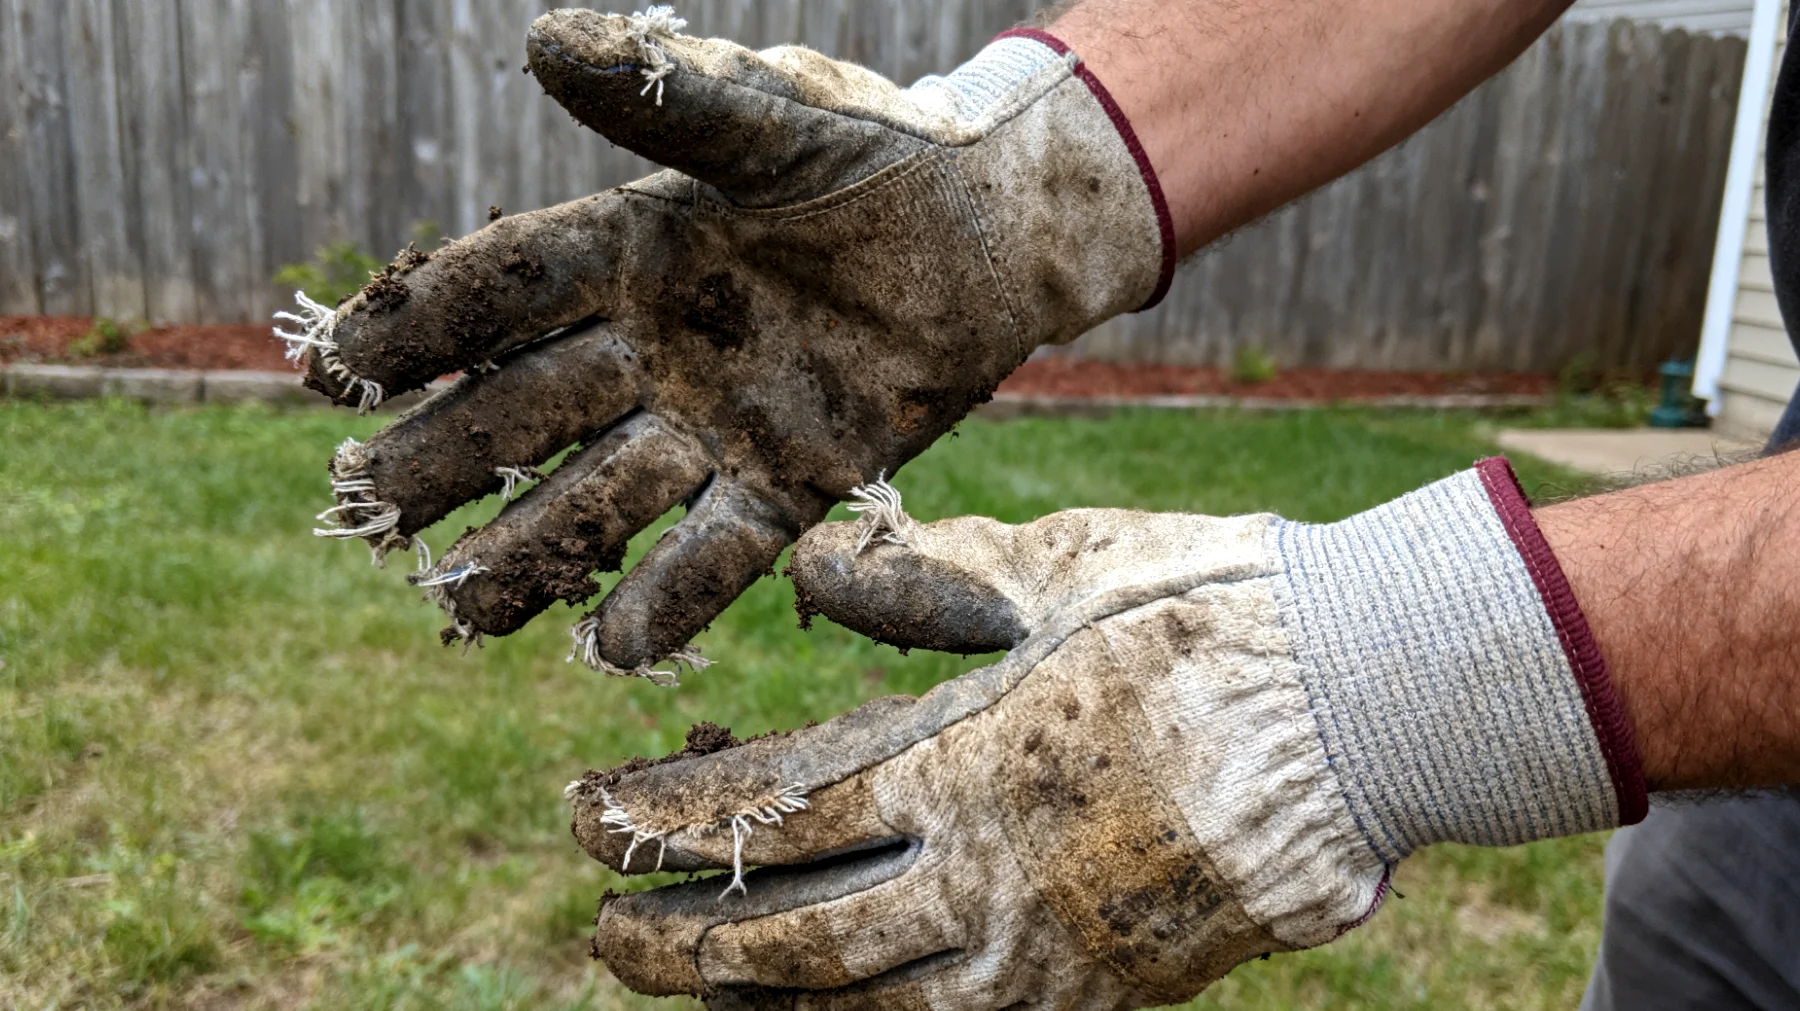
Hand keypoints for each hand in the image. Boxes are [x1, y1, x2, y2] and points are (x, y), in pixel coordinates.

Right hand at [288, 10, 1170, 676]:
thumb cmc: (880, 157)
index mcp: (631, 251)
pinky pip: (719, 550)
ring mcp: (716, 424)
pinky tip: (610, 647)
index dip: (424, 327)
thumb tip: (545, 40)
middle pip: (527, 407)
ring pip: (601, 493)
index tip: (337, 370)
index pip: (506, 288)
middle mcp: (653, 348)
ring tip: (459, 605)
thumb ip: (672, 102)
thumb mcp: (779, 120)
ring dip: (530, 548)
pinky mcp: (790, 483)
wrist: (988, 238)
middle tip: (368, 505)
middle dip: (448, 455)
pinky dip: (669, 597)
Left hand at [569, 463, 1645, 1006]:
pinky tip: (836, 1009)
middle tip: (602, 928)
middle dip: (674, 942)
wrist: (1378, 707)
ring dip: (757, 1003)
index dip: (658, 821)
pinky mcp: (1108, 994)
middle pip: (785, 942)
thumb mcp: (1057, 564)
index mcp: (960, 760)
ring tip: (693, 981)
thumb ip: (918, 574)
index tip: (584, 813)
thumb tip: (810, 569)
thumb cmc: (1215, 610)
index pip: (764, 813)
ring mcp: (1049, 954)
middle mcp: (987, 877)